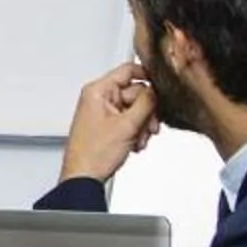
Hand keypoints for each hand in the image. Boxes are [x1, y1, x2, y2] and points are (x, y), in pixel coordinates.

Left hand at [59, 61, 158, 183]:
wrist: (84, 177)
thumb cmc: (94, 153)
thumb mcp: (128, 124)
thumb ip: (146, 102)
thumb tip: (157, 89)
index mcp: (97, 91)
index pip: (127, 70)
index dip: (147, 77)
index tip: (162, 88)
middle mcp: (98, 98)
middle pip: (135, 92)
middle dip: (147, 111)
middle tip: (150, 126)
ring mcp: (102, 111)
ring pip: (135, 108)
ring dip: (143, 124)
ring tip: (140, 138)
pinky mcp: (107, 124)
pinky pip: (130, 120)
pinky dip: (136, 131)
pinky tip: (135, 143)